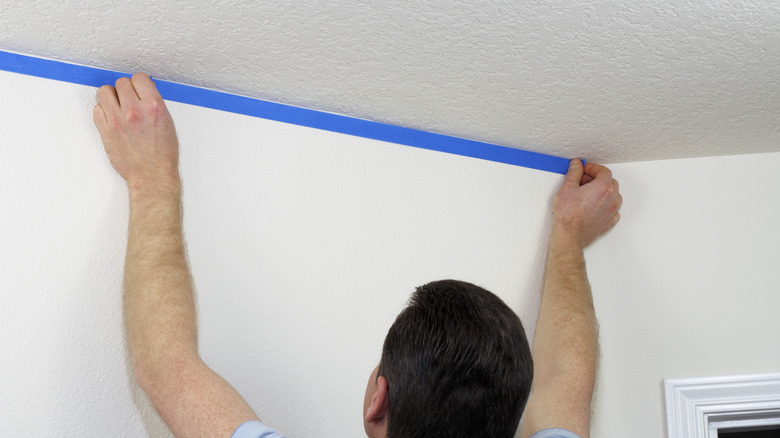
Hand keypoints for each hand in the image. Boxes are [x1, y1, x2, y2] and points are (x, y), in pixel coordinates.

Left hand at [93, 73, 179, 193]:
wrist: (152, 175)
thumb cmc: (162, 154)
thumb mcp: (167, 122)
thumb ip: (153, 104)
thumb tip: (142, 92)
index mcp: (153, 106)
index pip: (139, 78)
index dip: (139, 83)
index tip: (138, 89)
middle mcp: (135, 111)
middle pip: (121, 83)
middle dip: (125, 90)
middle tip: (128, 100)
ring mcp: (118, 120)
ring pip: (104, 92)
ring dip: (110, 97)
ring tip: (116, 106)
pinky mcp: (105, 131)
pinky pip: (96, 109)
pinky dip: (103, 111)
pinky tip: (111, 119)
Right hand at [552, 159, 621, 248]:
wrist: (569, 235)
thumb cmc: (568, 214)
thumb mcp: (567, 188)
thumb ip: (574, 173)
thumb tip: (576, 165)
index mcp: (602, 187)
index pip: (603, 171)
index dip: (593, 168)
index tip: (584, 169)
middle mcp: (611, 199)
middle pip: (611, 182)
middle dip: (598, 178)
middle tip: (584, 180)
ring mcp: (612, 211)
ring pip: (615, 196)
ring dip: (605, 191)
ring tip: (591, 193)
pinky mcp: (609, 222)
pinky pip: (614, 210)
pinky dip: (608, 205)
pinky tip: (596, 206)